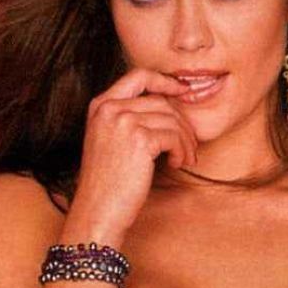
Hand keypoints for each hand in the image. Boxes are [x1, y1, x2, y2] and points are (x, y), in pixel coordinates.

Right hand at [72, 66, 198, 236]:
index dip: (165, 80)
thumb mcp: (110, 142)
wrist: (97, 211)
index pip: (138, 76)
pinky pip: (174, 136)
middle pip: (161, 101)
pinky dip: (181, 151)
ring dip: (185, 141)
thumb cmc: (107, 185)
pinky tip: (176, 164)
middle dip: (182, 123)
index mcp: (100, 105)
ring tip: (185, 159)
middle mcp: (110, 108)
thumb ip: (129, 119)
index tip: (183, 91)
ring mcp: (123, 121)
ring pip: (172, 119)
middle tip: (189, 145)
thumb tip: (169, 108)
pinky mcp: (140, 139)